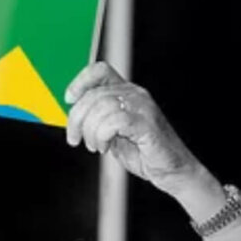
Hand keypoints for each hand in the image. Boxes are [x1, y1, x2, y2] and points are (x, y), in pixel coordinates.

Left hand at [65, 61, 225, 219]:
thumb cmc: (143, 152)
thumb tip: (72, 114)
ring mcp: (142, 108)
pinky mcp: (146, 124)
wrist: (170, 171)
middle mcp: (135, 95)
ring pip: (101, 107)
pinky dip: (103, 136)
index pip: (100, 70)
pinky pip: (114, 122)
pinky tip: (106, 147)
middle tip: (76, 139)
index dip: (80, 82)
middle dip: (77, 119)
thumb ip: (96, 119)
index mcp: (126, 92)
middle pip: (93, 94)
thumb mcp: (112, 132)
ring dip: (90, 131)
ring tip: (96, 146)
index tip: (69, 100)